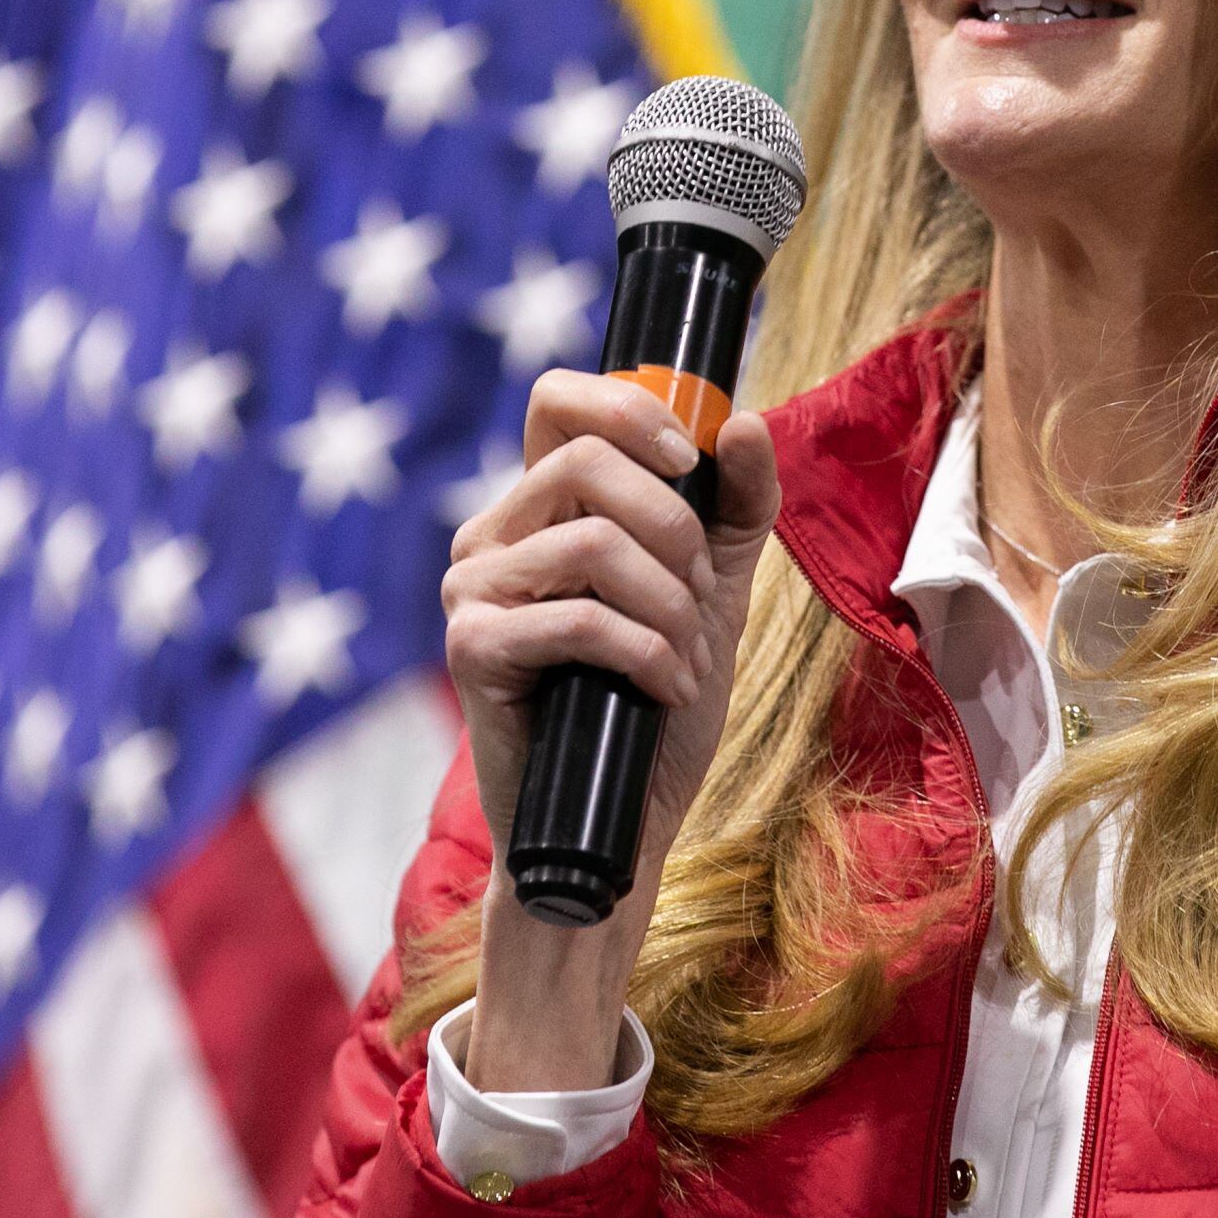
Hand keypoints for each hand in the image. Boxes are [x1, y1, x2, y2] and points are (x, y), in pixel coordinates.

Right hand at [439, 368, 779, 1087]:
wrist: (626, 818)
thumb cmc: (659, 701)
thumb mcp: (714, 588)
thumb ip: (734, 504)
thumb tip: (746, 422)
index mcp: (543, 507)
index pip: (559, 399)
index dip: (628, 407)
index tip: (689, 457)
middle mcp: (494, 535)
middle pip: (586, 462)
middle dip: (672, 529)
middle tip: (696, 598)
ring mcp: (473, 590)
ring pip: (591, 542)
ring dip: (668, 606)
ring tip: (685, 658)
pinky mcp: (471, 649)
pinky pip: (575, 618)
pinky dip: (645, 653)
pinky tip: (664, 688)